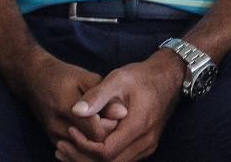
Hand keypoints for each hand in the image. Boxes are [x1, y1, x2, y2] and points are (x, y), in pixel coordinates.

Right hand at [10, 50, 127, 148]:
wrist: (34, 80)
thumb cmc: (64, 76)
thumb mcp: (87, 78)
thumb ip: (104, 97)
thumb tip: (123, 113)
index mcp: (67, 106)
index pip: (97, 131)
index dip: (112, 124)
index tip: (118, 112)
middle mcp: (57, 125)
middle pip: (92, 142)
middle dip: (107, 132)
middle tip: (113, 117)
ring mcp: (54, 135)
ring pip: (84, 148)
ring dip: (97, 137)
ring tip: (103, 120)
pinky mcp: (53, 141)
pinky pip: (76, 149)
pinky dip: (87, 141)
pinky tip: (92, 127)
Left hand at [54, 49, 184, 161]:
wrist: (169, 77)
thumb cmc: (142, 77)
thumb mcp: (118, 78)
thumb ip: (97, 96)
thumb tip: (75, 111)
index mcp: (139, 126)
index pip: (105, 152)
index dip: (84, 146)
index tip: (70, 131)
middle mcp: (145, 142)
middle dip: (81, 158)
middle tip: (61, 147)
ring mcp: (147, 147)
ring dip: (89, 161)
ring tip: (67, 149)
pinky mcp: (145, 147)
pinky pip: (120, 161)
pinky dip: (100, 159)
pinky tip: (84, 148)